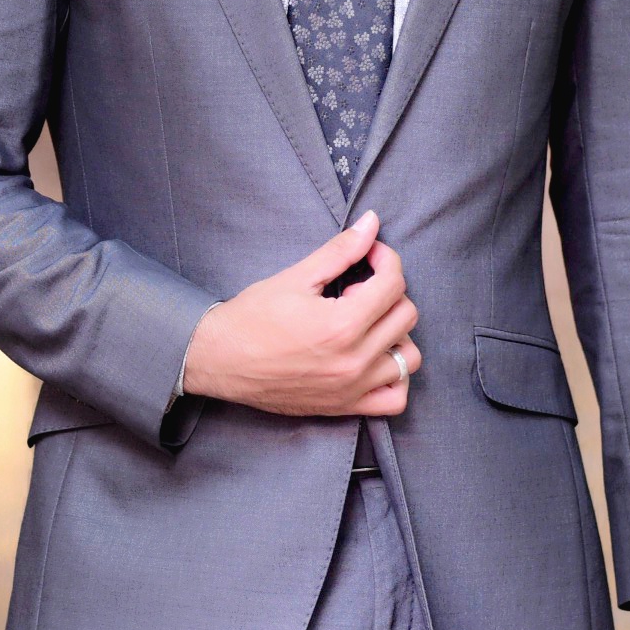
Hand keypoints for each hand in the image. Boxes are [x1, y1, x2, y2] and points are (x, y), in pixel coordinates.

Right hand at [182, 213, 420, 416]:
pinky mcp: (345, 407)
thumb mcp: (297, 276)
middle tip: (358, 287)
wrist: (221, 359)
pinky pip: (395, 399)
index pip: (394, 284)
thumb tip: (372, 222)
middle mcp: (354, 360)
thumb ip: (341, 250)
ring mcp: (352, 388)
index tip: (369, 254)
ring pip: (409, 358)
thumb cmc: (253, 316)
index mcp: (343, 324)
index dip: (386, 259)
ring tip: (367, 322)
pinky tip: (374, 356)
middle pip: (406, 315)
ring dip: (396, 333)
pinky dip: (396, 377)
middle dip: (389, 291)